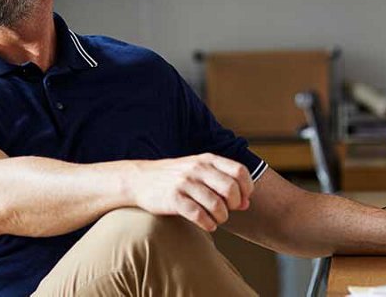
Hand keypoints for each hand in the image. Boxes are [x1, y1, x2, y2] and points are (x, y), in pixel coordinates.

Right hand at [124, 153, 252, 231]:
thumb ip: (223, 183)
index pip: (240, 171)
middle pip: (230, 189)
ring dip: (221, 218)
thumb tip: (247, 204)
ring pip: (216, 205)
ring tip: (216, 220)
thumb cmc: (175, 178)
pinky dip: (208, 224)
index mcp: (207, 159)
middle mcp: (197, 168)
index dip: (246, 189)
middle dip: (234, 205)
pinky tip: (208, 226)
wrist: (139, 180)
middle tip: (228, 211)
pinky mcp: (173, 199)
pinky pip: (199, 216)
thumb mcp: (199, 172)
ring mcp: (184, 183)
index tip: (242, 200)